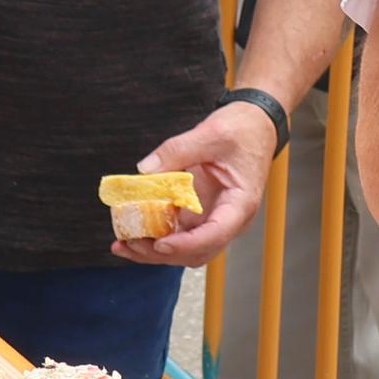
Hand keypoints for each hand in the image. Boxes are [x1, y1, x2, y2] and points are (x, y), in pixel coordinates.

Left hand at [112, 100, 275, 266]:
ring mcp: (213, 218)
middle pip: (196, 251)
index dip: (186, 244)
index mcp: (239, 203)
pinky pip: (177, 232)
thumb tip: (145, 170)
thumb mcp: (211, 134)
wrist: (255, 125)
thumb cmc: (243, 130)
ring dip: (155, 250)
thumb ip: (177, 150)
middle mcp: (228, 219)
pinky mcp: (200, 213)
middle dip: (162, 253)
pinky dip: (155, 235)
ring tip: (123, 244)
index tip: (160, 243)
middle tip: (130, 244)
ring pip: (184, 248)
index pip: (215, 234)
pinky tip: (132, 231)